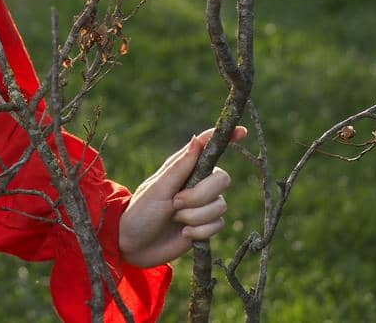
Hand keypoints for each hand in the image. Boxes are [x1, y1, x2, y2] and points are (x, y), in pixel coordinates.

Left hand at [116, 124, 246, 267]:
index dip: (226, 138)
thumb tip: (197, 139)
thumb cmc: (141, 211)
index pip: (208, 147)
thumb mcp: (158, 188)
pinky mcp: (205, 225)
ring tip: (176, 219)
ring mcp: (202, 204)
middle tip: (176, 203)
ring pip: (221, 205)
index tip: (242, 131)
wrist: (134, 245)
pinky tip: (183, 233)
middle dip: (200, 195)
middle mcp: (197, 182)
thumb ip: (180, 166)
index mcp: (184, 167)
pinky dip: (200, 232)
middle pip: (222, 179)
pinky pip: (218, 224)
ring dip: (195, 216)